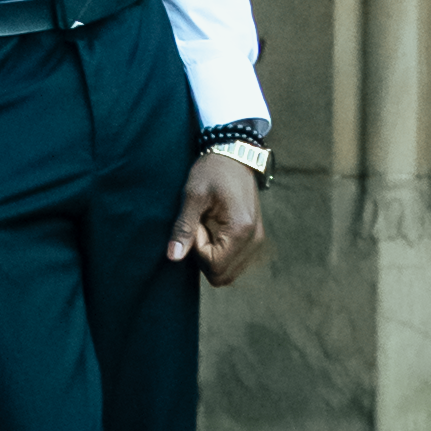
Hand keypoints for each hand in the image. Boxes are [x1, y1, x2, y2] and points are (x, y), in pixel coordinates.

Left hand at [168, 152, 265, 285]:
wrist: (234, 154)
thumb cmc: (213, 171)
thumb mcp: (193, 195)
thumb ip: (184, 228)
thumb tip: (173, 257)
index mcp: (241, 230)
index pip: (214, 266)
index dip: (197, 250)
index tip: (196, 224)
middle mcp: (254, 241)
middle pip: (222, 275)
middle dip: (204, 257)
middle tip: (200, 227)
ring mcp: (257, 241)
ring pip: (228, 271)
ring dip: (212, 255)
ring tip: (207, 226)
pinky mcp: (254, 238)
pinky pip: (234, 261)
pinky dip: (220, 252)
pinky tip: (215, 229)